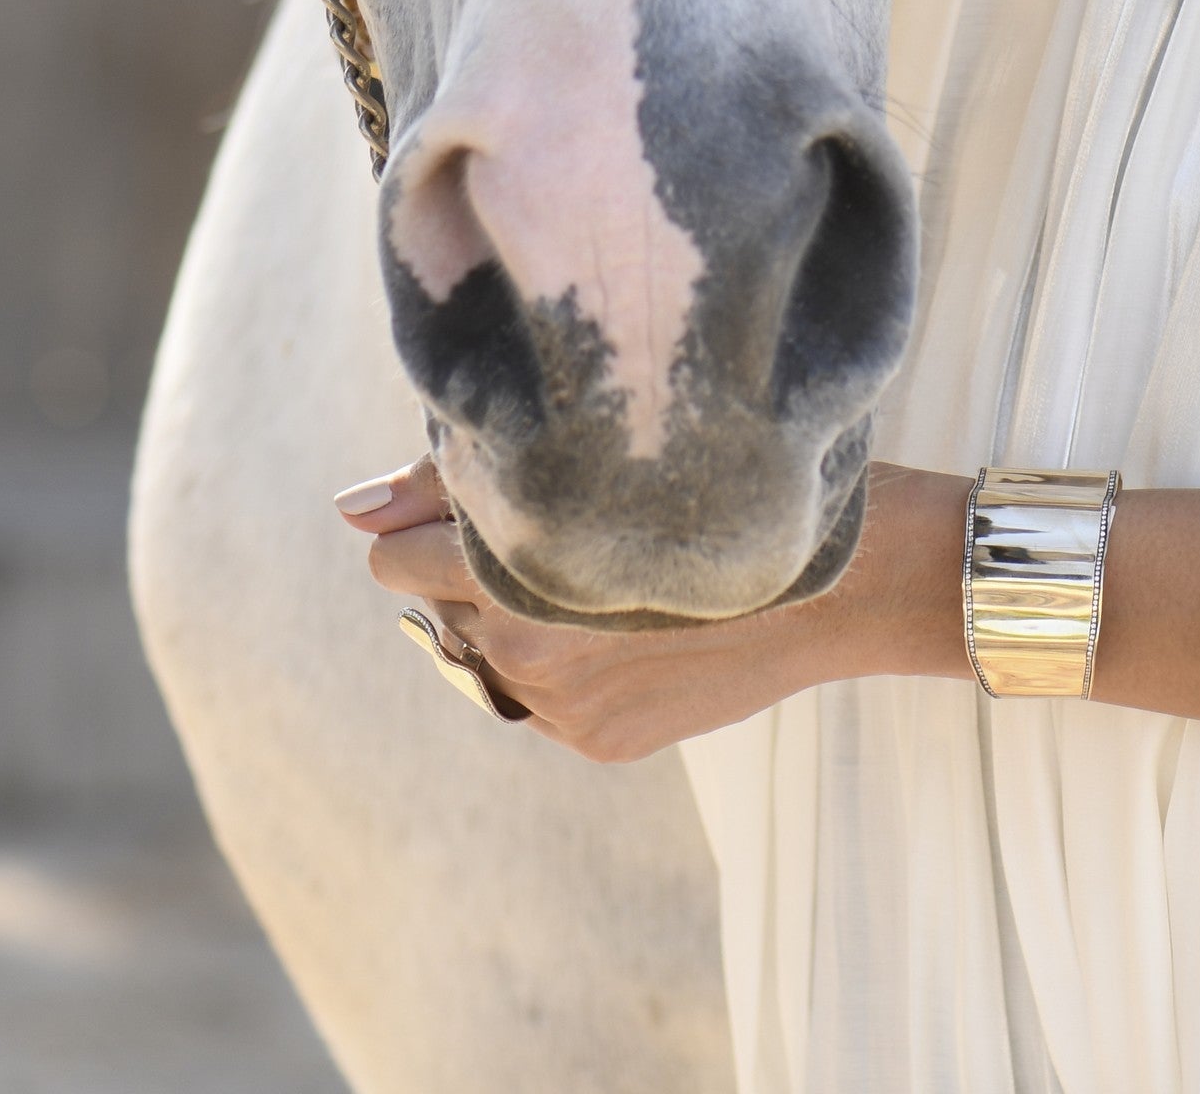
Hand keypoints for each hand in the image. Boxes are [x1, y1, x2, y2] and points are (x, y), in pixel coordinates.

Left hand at [336, 455, 971, 763]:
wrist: (852, 579)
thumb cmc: (720, 475)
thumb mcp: (595, 455)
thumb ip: (458, 482)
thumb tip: (347, 509)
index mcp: (519, 564)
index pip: (399, 551)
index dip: (435, 512)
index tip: (486, 485)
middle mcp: (527, 647)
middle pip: (433, 602)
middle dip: (466, 563)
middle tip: (552, 523)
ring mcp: (563, 707)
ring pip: (479, 649)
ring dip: (509, 610)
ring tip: (596, 568)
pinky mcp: (597, 743)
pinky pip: (533, 694)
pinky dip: (558, 654)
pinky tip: (627, 619)